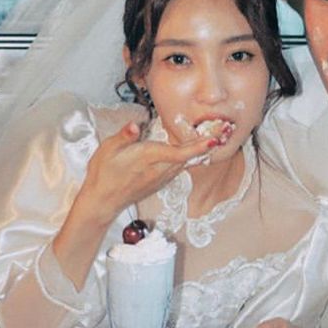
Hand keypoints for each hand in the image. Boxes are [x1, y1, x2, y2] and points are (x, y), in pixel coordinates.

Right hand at [78, 121, 216, 225]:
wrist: (102, 202)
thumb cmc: (103, 174)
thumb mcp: (107, 150)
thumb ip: (124, 136)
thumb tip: (136, 125)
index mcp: (148, 158)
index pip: (178, 152)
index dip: (197, 146)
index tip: (214, 140)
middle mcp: (159, 169)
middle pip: (189, 156)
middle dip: (207, 143)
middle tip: (225, 129)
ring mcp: (162, 177)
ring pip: (187, 161)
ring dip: (202, 149)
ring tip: (217, 135)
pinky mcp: (161, 181)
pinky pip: (181, 167)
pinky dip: (191, 156)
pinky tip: (198, 148)